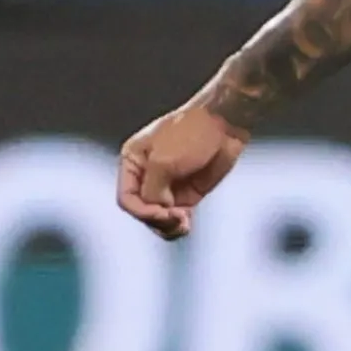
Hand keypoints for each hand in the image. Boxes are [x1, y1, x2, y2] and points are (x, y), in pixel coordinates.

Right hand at [116, 102, 247, 240]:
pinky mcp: (186, 193)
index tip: (162, 212)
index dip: (142, 211)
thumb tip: (159, 208)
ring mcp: (167, 186)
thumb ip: (153, 190)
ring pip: (157, 218)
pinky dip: (178, 225)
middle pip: (142, 211)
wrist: (224, 123)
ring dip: (168, 226)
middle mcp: (146, 176)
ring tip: (183, 223)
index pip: (126, 199)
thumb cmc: (190, 133)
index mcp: (132, 162)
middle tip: (177, 217)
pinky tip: (186, 224)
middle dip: (157, 219)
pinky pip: (175, 217)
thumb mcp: (164, 161)